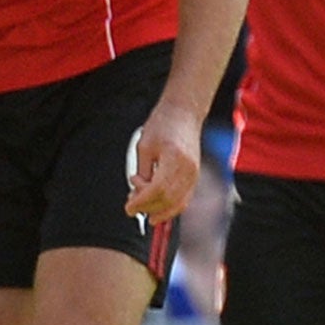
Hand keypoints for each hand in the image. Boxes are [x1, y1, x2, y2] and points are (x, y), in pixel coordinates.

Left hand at [125, 101, 200, 223]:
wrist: (183, 113)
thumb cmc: (163, 125)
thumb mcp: (144, 147)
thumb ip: (143, 172)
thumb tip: (138, 195)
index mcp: (174, 159)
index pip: (157, 190)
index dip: (141, 202)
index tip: (128, 207)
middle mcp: (189, 169)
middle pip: (168, 200)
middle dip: (148, 207)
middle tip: (131, 206)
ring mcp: (195, 173)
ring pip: (179, 203)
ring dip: (160, 211)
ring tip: (142, 208)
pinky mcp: (196, 175)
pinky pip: (185, 198)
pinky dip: (171, 207)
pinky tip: (157, 207)